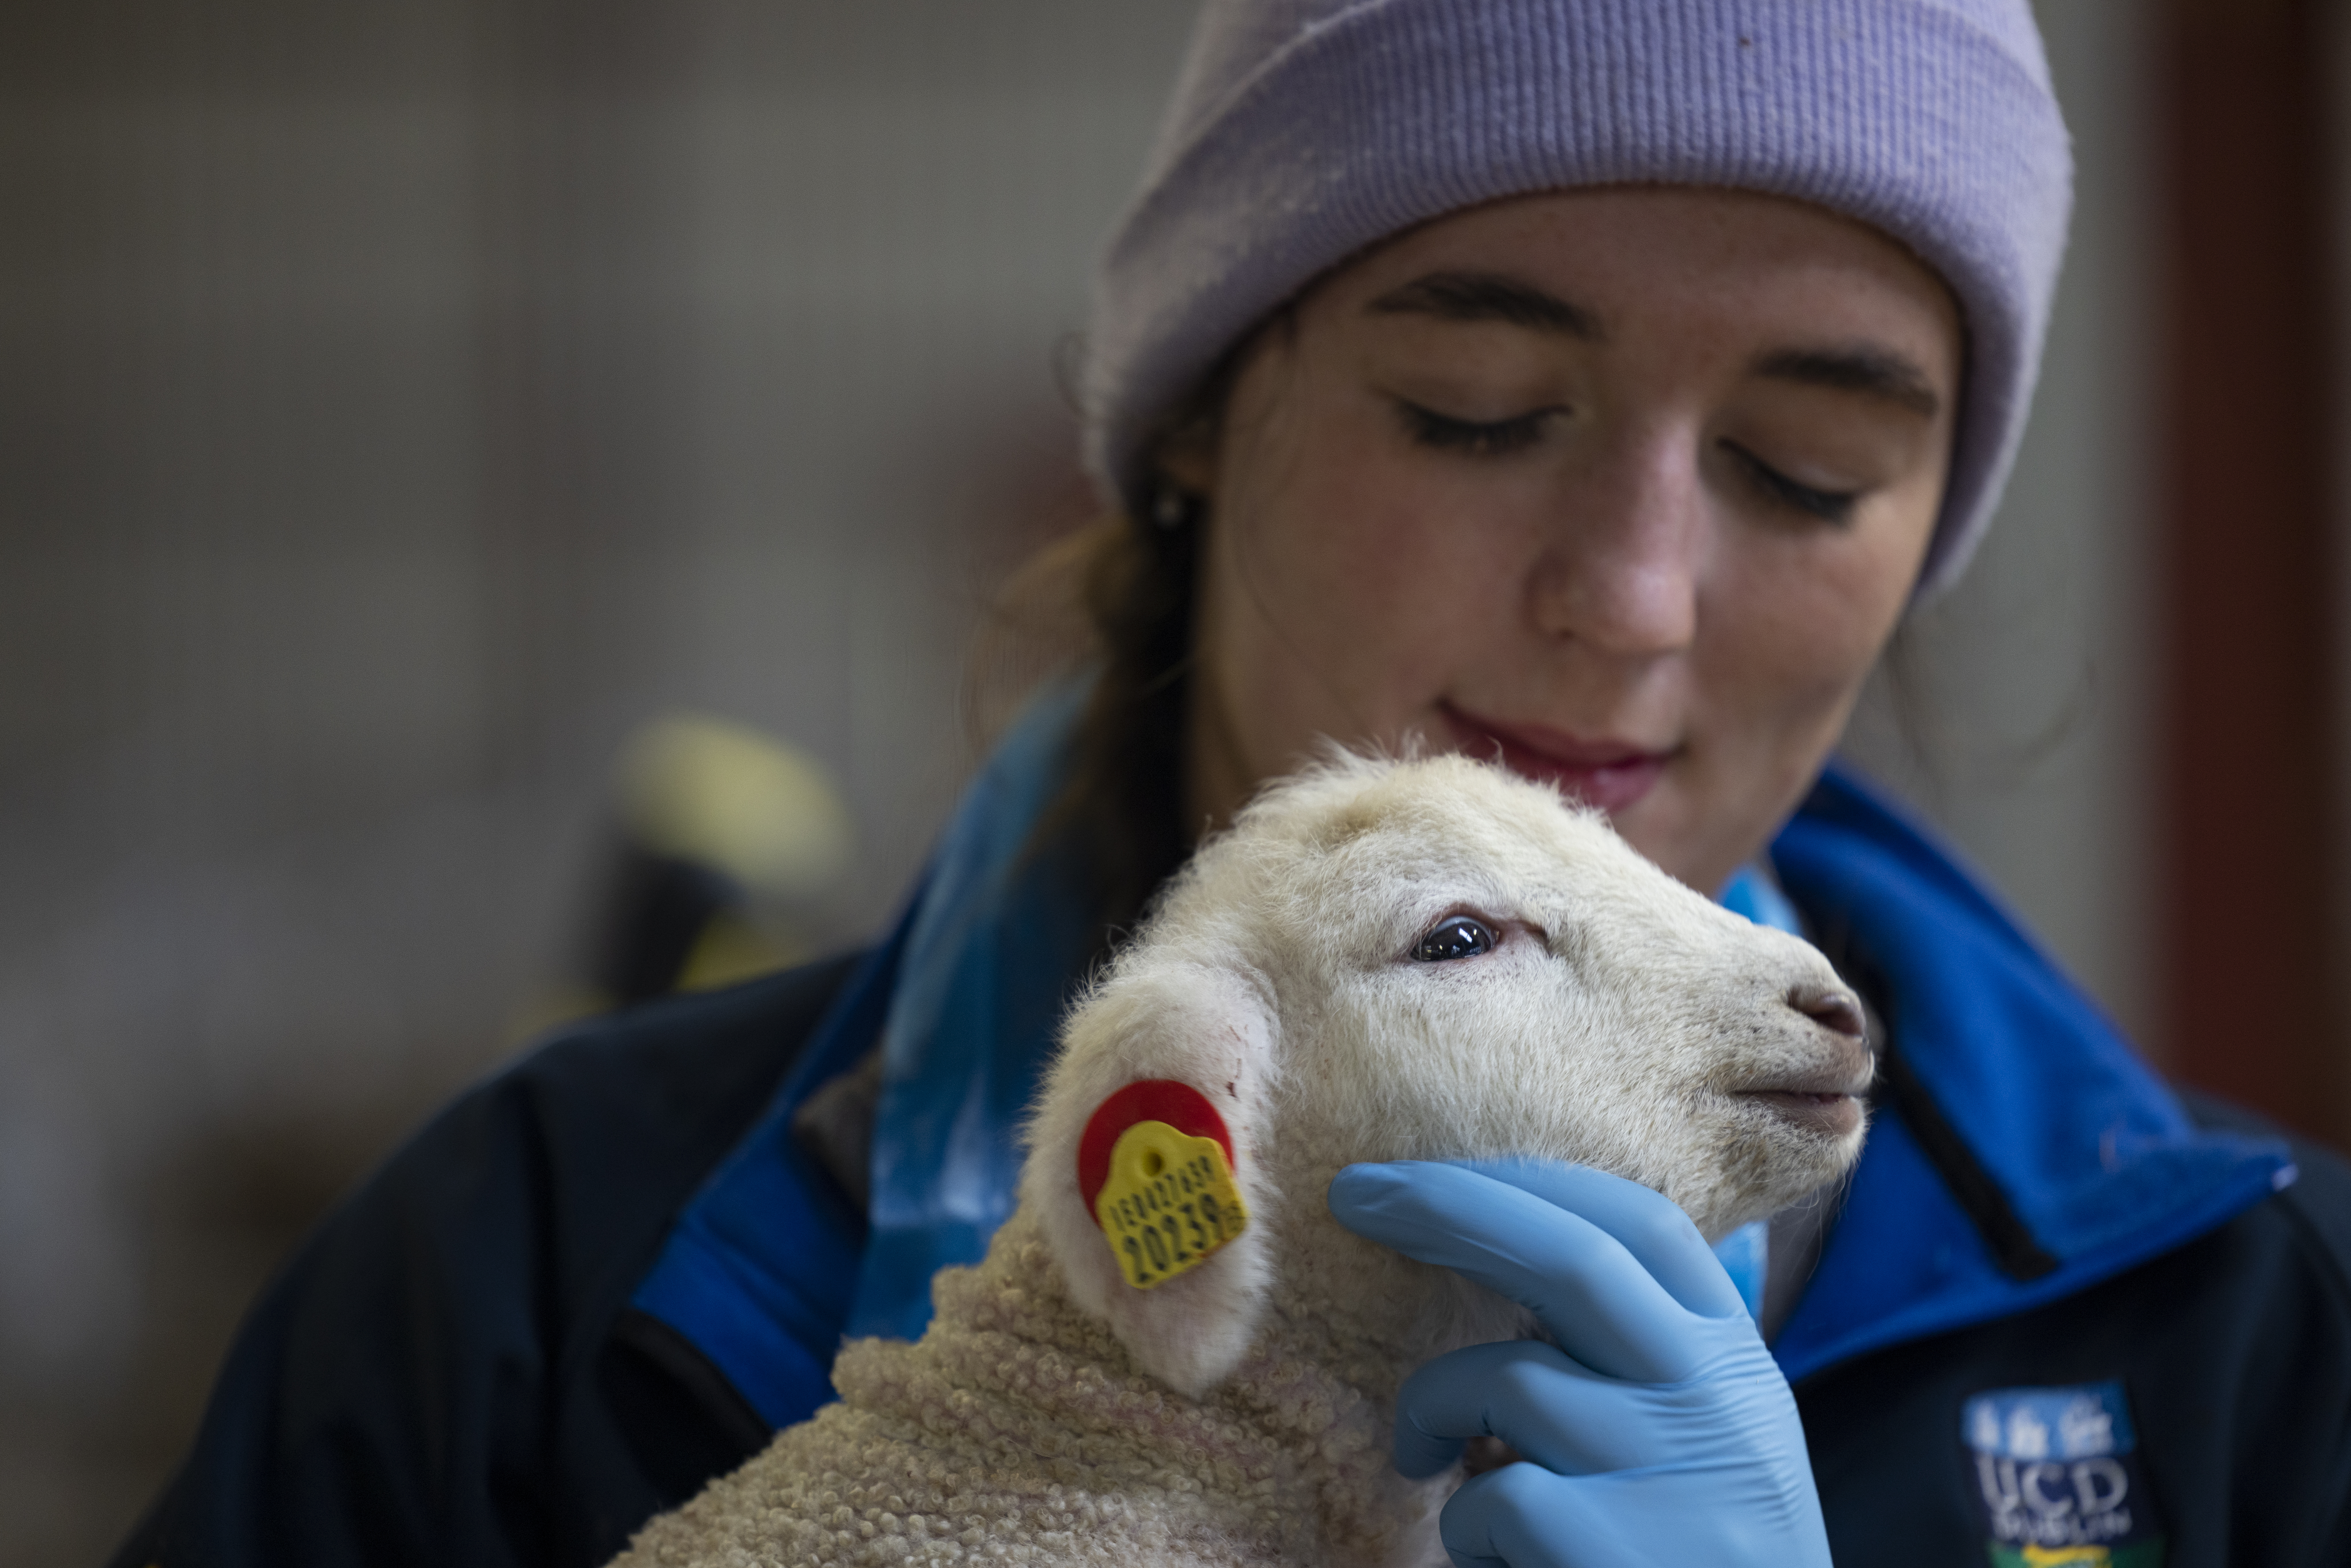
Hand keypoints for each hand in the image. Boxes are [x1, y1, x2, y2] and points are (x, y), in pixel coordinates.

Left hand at [1327, 1161, 1831, 1567]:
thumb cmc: (1693, 1554)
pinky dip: (1465, 1522)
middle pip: (1574, 1262)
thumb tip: (1504, 1249)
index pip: (1643, 1226)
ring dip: (1434, 1408)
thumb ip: (1631, 1353)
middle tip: (1354, 1191)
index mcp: (1735, 1364)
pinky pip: (1496, 1499)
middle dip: (1451, 1208)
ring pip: (1509, 1382)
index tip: (1430, 1170)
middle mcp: (1715, 1405)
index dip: (1532, 1180)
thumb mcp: (1697, 1437)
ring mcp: (1675, 1479)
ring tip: (1424, 1457)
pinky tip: (1487, 1556)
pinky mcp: (1617, 1554)